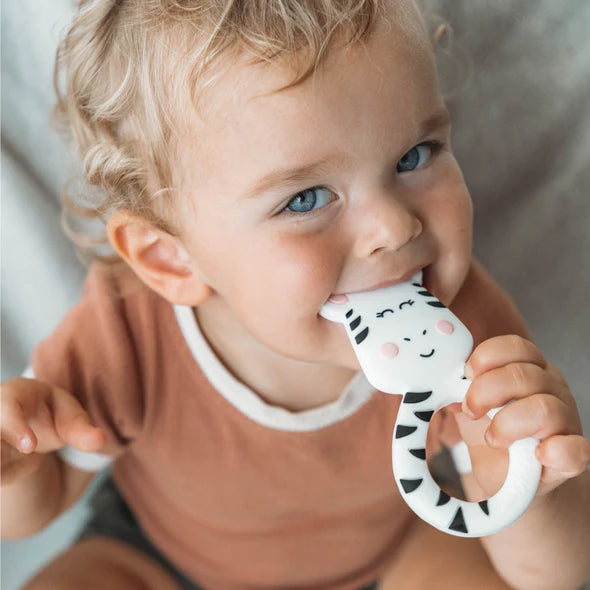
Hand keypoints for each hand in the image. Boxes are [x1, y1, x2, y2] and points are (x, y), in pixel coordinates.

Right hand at [1, 377, 104, 484]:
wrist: (29, 426)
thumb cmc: (51, 415)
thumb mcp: (69, 417)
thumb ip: (82, 430)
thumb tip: (100, 441)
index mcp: (13, 395)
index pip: (6, 406)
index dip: (14, 426)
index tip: (29, 446)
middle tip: (6, 456)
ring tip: (3, 471)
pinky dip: (3, 473)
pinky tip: (6, 476)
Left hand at [453, 335, 589, 497]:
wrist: (507, 483)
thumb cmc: (482, 435)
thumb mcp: (467, 407)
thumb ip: (450, 390)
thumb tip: (410, 384)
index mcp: (524, 370)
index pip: (515, 347)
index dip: (487, 358)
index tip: (465, 376)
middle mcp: (548, 390)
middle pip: (524, 375)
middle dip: (487, 391)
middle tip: (468, 411)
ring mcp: (564, 423)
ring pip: (547, 408)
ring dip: (509, 422)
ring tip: (489, 439)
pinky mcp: (570, 458)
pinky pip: (576, 450)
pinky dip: (557, 451)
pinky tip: (537, 456)